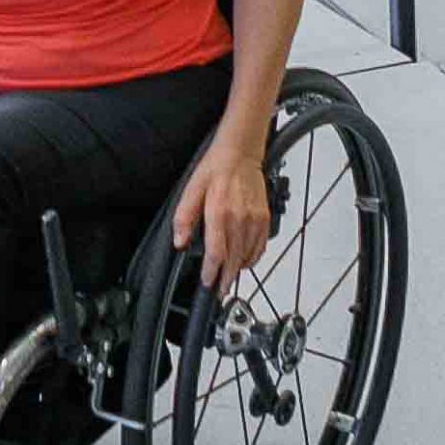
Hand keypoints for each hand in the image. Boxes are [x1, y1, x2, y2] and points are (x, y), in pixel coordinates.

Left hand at [173, 146, 270, 297]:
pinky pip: (261, 245)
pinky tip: (243, 261)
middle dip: (226, 278)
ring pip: (248, 254)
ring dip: (238, 269)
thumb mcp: (190, 191)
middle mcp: (240, 219)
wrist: (240, 155)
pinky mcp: (265, 218)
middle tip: (219, 290)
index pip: (217, 252)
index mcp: (220, 213)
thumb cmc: (214, 170)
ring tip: (228, 277)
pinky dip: (252, 257)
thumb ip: (184, 218)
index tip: (207, 282)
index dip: (212, 272)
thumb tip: (180, 241)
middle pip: (234, 259)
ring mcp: (255, 220)